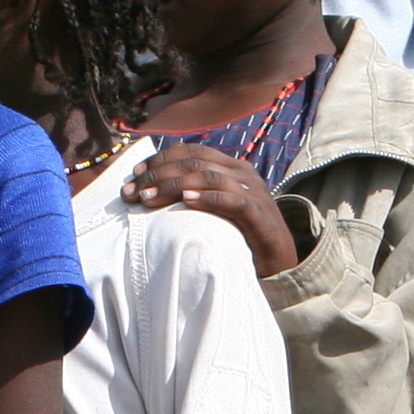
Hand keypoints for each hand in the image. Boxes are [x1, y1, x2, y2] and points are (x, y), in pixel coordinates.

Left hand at [124, 142, 299, 275]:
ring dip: (174, 186)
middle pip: (194, 162)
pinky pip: (233, 200)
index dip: (160, 159)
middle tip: (130, 192)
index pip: (191, 152)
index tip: (133, 175)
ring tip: (148, 198)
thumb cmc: (243, 236)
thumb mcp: (217, 209)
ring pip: (209, 176)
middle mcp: (242, 173)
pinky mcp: (260, 214)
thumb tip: (154, 192)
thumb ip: (196, 195)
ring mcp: (253, 191)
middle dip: (158, 174)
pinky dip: (208, 198)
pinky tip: (186, 202)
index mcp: (231, 167)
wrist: (282, 261)